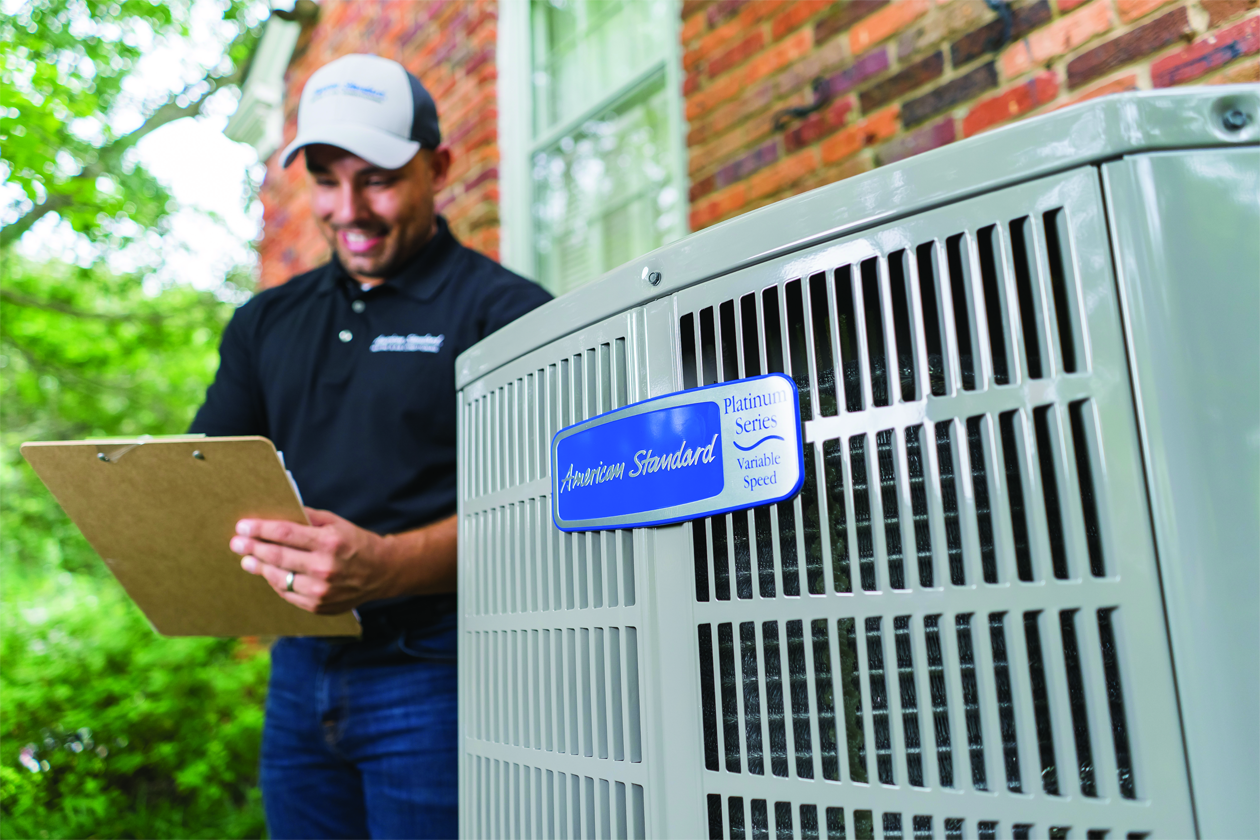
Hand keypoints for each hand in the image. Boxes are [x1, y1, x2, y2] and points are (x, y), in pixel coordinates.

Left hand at [230, 508, 395, 614]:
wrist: (382, 572)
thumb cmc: (356, 543)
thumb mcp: (336, 523)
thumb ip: (307, 519)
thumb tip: (276, 514)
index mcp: (329, 542)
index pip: (285, 534)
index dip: (260, 529)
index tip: (243, 526)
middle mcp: (324, 568)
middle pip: (277, 557)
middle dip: (252, 548)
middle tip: (237, 543)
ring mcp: (321, 591)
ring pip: (279, 578)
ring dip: (259, 567)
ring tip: (246, 560)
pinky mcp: (318, 606)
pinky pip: (288, 594)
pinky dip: (275, 582)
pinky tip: (267, 573)